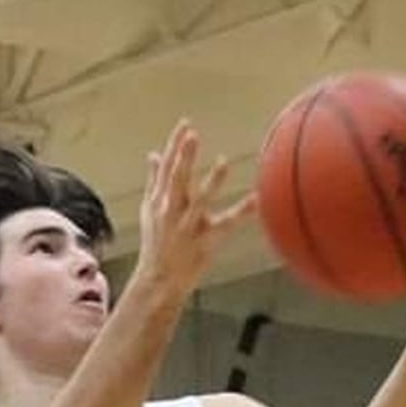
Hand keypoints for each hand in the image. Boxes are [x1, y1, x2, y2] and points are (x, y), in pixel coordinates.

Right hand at [134, 120, 254, 301]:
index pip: (166, 168)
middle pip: (177, 180)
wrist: (157, 281)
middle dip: (184, 158)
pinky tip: (256, 199)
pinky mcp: (204, 242)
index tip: (186, 125)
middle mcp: (172, 212)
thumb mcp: (150, 210)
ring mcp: (188, 227)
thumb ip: (153, 180)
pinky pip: (225, 225)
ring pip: (199, 202)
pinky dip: (241, 212)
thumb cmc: (156, 244)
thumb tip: (153, 155)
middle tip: (193, 135)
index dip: (176, 146)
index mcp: (159, 201)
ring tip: (223, 163)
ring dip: (210, 183)